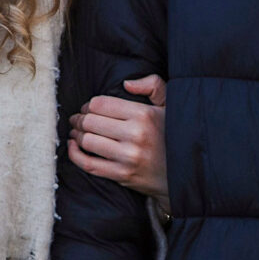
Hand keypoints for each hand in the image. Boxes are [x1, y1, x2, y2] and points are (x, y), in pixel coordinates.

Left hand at [67, 76, 167, 203]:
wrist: (185, 173)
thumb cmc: (174, 135)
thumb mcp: (170, 105)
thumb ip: (153, 85)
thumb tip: (127, 83)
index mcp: (143, 114)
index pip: (100, 104)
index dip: (89, 105)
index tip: (88, 108)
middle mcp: (135, 135)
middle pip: (90, 121)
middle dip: (79, 119)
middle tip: (77, 120)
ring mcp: (127, 157)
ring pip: (87, 141)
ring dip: (76, 135)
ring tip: (76, 132)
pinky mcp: (122, 175)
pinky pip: (88, 164)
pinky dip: (74, 155)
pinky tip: (73, 146)